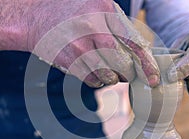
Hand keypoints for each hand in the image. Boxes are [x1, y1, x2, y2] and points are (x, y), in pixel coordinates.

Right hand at [28, 0, 159, 87]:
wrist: (35, 18)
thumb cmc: (71, 11)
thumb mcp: (97, 4)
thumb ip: (118, 23)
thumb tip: (141, 50)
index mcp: (104, 11)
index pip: (134, 43)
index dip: (146, 64)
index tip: (153, 78)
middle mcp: (92, 29)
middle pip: (122, 65)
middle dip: (127, 72)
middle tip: (125, 70)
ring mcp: (78, 47)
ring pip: (108, 76)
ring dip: (111, 77)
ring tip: (106, 67)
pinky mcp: (67, 62)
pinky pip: (92, 81)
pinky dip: (97, 80)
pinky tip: (92, 68)